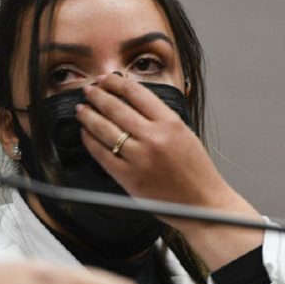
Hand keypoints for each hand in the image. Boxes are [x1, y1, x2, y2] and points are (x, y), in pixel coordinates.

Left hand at [76, 74, 262, 269]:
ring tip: (81, 108)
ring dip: (89, 115)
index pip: (136, 92)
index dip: (116, 83)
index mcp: (170, 123)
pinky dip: (90, 141)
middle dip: (98, 95)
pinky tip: (85, 133)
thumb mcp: (185, 133)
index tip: (106, 79)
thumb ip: (160, 117)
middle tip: (88, 89)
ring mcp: (140, 158)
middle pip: (116, 108)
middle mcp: (154, 138)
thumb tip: (131, 100)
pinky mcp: (129, 178)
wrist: (203, 204)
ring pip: (104, 129)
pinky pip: (101, 154)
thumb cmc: (196, 170)